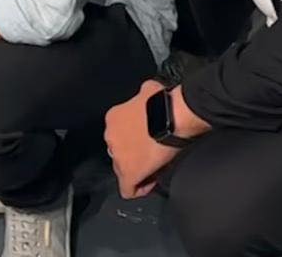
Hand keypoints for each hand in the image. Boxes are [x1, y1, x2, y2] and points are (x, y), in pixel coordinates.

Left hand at [105, 80, 178, 198]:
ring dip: (137, 171)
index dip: (134, 141)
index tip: (146, 143)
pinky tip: (150, 184)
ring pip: (122, 170)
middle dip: (134, 156)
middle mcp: (110, 136)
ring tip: (154, 169)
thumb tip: (148, 96)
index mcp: (113, 117)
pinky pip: (128, 189)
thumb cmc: (163, 103)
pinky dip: (139, 189)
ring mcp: (117, 156)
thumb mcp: (148, 91)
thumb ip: (142, 98)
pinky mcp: (128, 173)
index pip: (119, 135)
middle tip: (150, 157)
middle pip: (119, 153)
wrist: (171, 117)